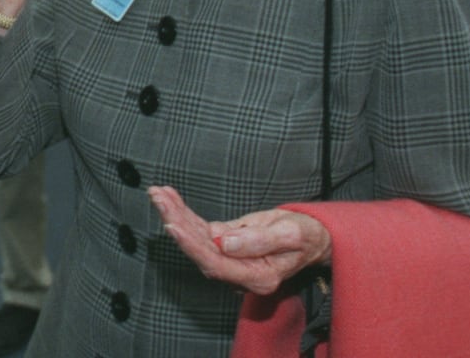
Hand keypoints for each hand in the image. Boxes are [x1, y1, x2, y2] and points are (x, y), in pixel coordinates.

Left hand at [148, 185, 331, 295]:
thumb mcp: (291, 234)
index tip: (173, 225)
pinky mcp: (225, 244)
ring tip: (158, 193)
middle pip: (199, 250)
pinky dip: (184, 213)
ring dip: (175, 214)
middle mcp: (238, 272)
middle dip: (176, 222)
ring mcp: (230, 259)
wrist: (312, 237)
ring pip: (196, 238)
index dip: (192, 245)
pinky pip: (200, 229)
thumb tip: (225, 243)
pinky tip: (170, 198)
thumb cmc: (305, 236)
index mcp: (257, 276)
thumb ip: (259, 241)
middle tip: (158, 198)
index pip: (216, 264)